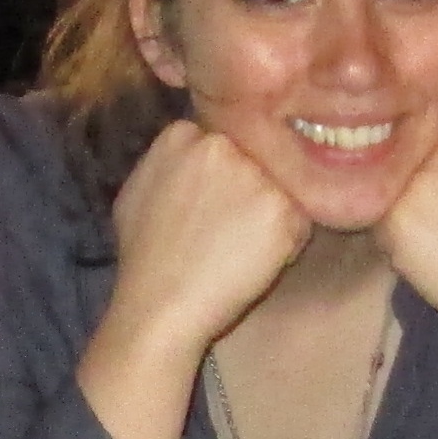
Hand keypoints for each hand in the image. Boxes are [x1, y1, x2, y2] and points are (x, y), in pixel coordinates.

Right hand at [105, 116, 312, 358]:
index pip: (221, 144)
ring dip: (270, 217)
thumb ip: (169, 163)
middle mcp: (220, 145)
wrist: (160, 304)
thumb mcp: (138, 190)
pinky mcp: (281, 209)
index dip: (222, 178)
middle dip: (249, 192)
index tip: (213, 206)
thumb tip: (190, 154)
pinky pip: (299, 221)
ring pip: (279, 189)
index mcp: (181, 134)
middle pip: (253, 161)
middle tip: (231, 230)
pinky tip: (258, 263)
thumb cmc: (143, 257)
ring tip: (242, 251)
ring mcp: (253, 175)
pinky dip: (287, 244)